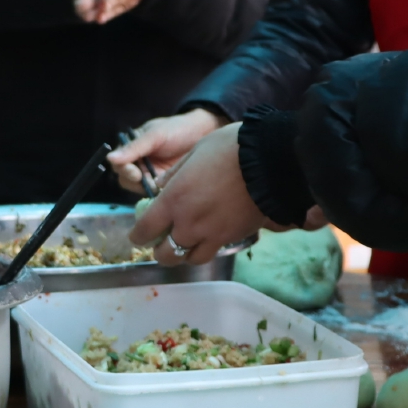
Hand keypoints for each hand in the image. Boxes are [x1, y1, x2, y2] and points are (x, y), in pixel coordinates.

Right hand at [108, 108, 221, 191]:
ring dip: (148, 189)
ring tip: (162, 185)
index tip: (135, 173)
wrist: (204, 133)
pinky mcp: (163, 183)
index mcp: (132, 147)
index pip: (118, 163)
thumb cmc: (178, 129)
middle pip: (127, 179)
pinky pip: (155, 193)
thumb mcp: (156, 135)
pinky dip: (159, 194)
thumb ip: (134, 147)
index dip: (124, 170)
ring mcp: (150, 173)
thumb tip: (110, 158)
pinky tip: (168, 190)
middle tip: (150, 182)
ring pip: (140, 188)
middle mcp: (138, 162)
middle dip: (135, 182)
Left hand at [128, 123, 273, 264]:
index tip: (137, 234)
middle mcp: (189, 223)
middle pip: (164, 254)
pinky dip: (204, 249)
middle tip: (160, 242)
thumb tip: (160, 188)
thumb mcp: (194, 153)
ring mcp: (212, 234)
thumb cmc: (229, 148)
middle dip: (158, 250)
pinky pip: (212, 252)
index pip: (144, 230)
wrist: (269, 160)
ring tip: (184, 244)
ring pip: (189, 259)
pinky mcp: (232, 238)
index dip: (137, 236)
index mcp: (173, 200)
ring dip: (182, 254)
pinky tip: (206, 238)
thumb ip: (173, 175)